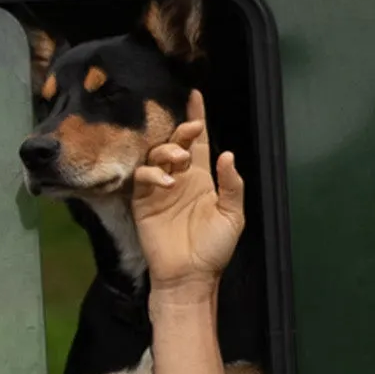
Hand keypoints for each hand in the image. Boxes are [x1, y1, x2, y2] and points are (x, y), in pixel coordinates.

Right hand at [132, 89, 245, 296]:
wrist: (191, 276)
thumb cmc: (213, 249)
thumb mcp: (233, 216)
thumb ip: (232, 186)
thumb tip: (227, 154)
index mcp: (201, 179)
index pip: (197, 143)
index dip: (197, 119)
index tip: (195, 97)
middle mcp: (179, 178)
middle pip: (175, 143)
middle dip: (181, 130)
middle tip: (191, 129)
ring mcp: (159, 189)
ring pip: (156, 155)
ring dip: (167, 150)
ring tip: (179, 159)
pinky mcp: (143, 202)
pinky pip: (142, 177)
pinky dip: (153, 174)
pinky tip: (167, 182)